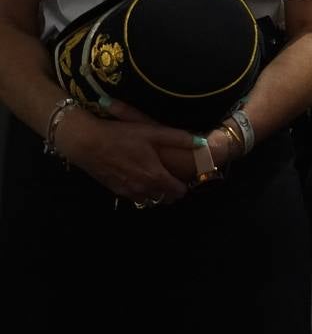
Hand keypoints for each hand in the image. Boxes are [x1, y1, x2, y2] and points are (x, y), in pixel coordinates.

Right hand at [58, 101, 194, 204]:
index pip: (177, 191)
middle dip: (172, 192)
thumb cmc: (122, 136)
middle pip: (165, 199)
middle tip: (174, 178)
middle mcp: (143, 188)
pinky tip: (141, 180)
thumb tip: (202, 142)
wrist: (87, 143)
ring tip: (159, 180)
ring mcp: (128, 192)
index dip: (185, 186)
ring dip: (157, 194)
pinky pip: (135, 198)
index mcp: (155, 176)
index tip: (186, 177)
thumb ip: (178, 138)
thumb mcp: (153, 132)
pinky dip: (142, 193)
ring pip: (149, 200)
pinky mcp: (115, 190)